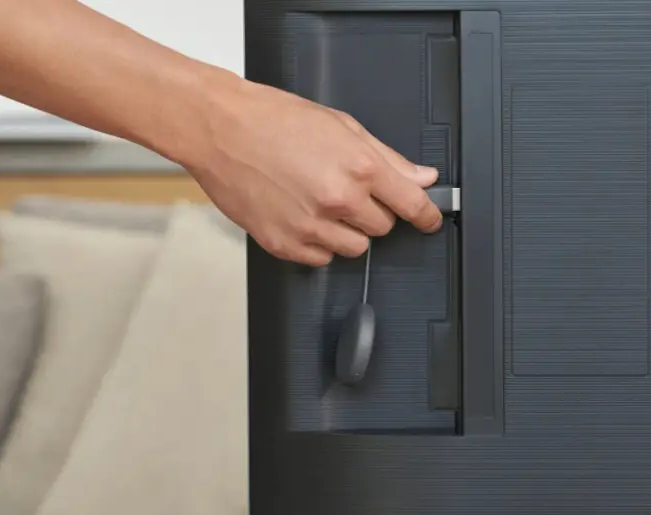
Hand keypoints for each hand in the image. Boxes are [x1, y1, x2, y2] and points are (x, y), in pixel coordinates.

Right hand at [182, 79, 441, 265]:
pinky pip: (321, 259)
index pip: (411, 205)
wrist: (219, 128)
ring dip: (347, 231)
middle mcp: (338, 200)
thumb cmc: (273, 119)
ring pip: (355, 248)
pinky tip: (302, 215)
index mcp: (358, 168)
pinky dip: (318, 244)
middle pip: (383, 228)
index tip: (431, 221)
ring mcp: (310, 226)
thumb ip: (387, 157)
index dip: (427, 216)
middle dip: (373, 212)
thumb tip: (422, 178)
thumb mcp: (341, 126)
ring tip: (320, 202)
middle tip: (347, 190)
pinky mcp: (284, 244)